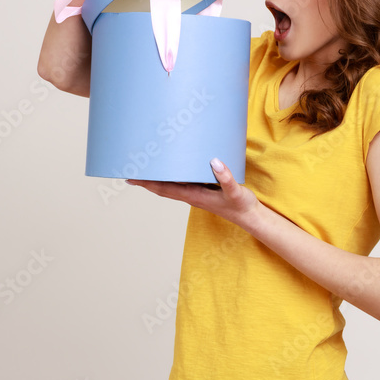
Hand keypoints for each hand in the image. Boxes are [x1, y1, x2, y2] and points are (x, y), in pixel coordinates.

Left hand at [125, 158, 259, 227]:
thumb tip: (214, 162)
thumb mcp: (235, 191)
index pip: (164, 188)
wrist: (250, 218)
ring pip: (170, 187)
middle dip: (145, 181)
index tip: (131, 177)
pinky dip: (170, 179)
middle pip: (162, 188)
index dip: (147, 183)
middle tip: (129, 171)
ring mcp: (196, 195)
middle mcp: (191, 196)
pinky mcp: (203, 192)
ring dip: (155, 180)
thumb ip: (226, 178)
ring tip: (144, 171)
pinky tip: (170, 172)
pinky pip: (180, 184)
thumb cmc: (242, 206)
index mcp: (194, 195)